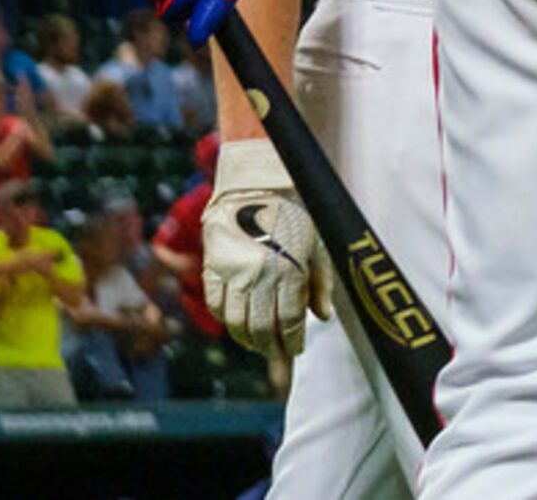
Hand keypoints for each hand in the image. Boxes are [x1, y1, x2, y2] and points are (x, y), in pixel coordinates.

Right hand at [203, 139, 331, 357]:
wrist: (257, 185)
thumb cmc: (295, 214)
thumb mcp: (317, 244)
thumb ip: (321, 282)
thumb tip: (323, 316)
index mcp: (288, 269)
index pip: (289, 321)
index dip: (292, 341)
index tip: (295, 349)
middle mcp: (259, 274)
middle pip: (260, 328)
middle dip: (269, 346)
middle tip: (276, 352)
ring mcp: (232, 272)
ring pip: (235, 322)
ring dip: (247, 338)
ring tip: (257, 343)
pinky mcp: (213, 266)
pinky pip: (216, 305)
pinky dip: (226, 320)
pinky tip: (236, 324)